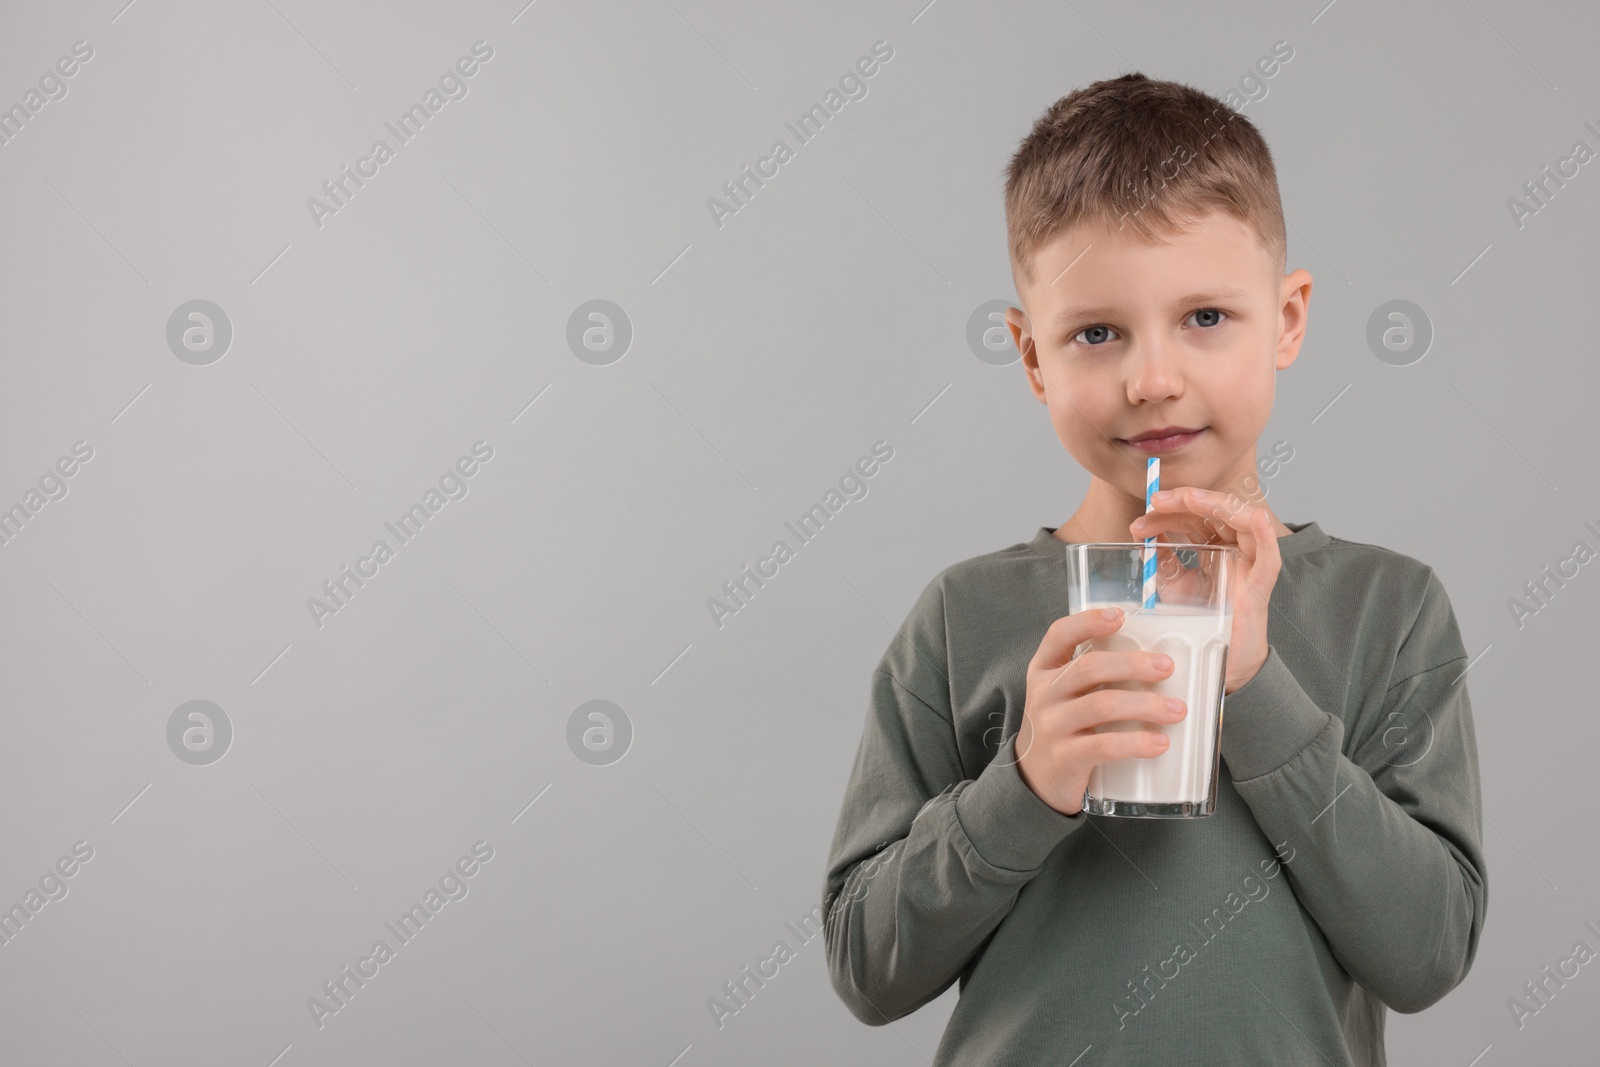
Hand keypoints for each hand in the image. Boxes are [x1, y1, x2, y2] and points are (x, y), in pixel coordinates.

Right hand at [1014, 606, 1187, 815]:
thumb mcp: (1064, 694)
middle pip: (1088, 668)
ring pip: (1101, 705)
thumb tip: (1157, 660)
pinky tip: (1159, 743)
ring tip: (1176, 710)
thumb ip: (1094, 675)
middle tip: (1167, 667)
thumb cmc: (1064, 727)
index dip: (1088, 622)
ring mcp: (1052, 726)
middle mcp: (1044, 694)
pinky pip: (1104, 746)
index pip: (1059, 635)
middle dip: (1132, 664)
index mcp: (1045, 670)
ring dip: (1144, 705)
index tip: (1120, 615)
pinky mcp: (1065, 757)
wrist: (1035, 779)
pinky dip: (1136, 743)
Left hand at [1128, 487, 1282, 693]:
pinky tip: (1256, 517)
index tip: (1139, 522)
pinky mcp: (1260, 586)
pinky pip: (1270, 557)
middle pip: (1215, 511)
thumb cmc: (1202, 622)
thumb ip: (1162, 558)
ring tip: (1191, 497)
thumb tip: (1143, 532)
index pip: (1192, 517)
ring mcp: (1250, 565)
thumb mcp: (1173, 584)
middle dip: (1185, 501)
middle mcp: (1234, 549)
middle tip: (1156, 501)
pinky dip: (1266, 535)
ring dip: (1217, 504)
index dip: (1166, 514)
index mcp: (1215, 546)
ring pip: (1243, 520)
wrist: (1220, 662)